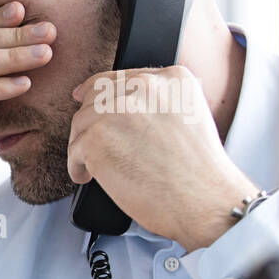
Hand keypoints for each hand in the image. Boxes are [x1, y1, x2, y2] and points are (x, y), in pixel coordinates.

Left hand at [68, 66, 255, 250]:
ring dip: (85, 147)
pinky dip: (78, 167)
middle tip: (94, 144)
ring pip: (82, 123)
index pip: (120, 77)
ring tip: (99, 166)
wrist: (204, 201)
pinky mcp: (98, 136)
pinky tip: (92, 176)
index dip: (98, 91)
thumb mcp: (189, 117)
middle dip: (91, 122)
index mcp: (172, 78)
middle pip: (96, 97)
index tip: (82, 96)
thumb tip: (116, 102)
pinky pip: (74, 149)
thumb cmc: (198, 172)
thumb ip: (157, 102)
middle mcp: (145, 86)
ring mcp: (119, 109)